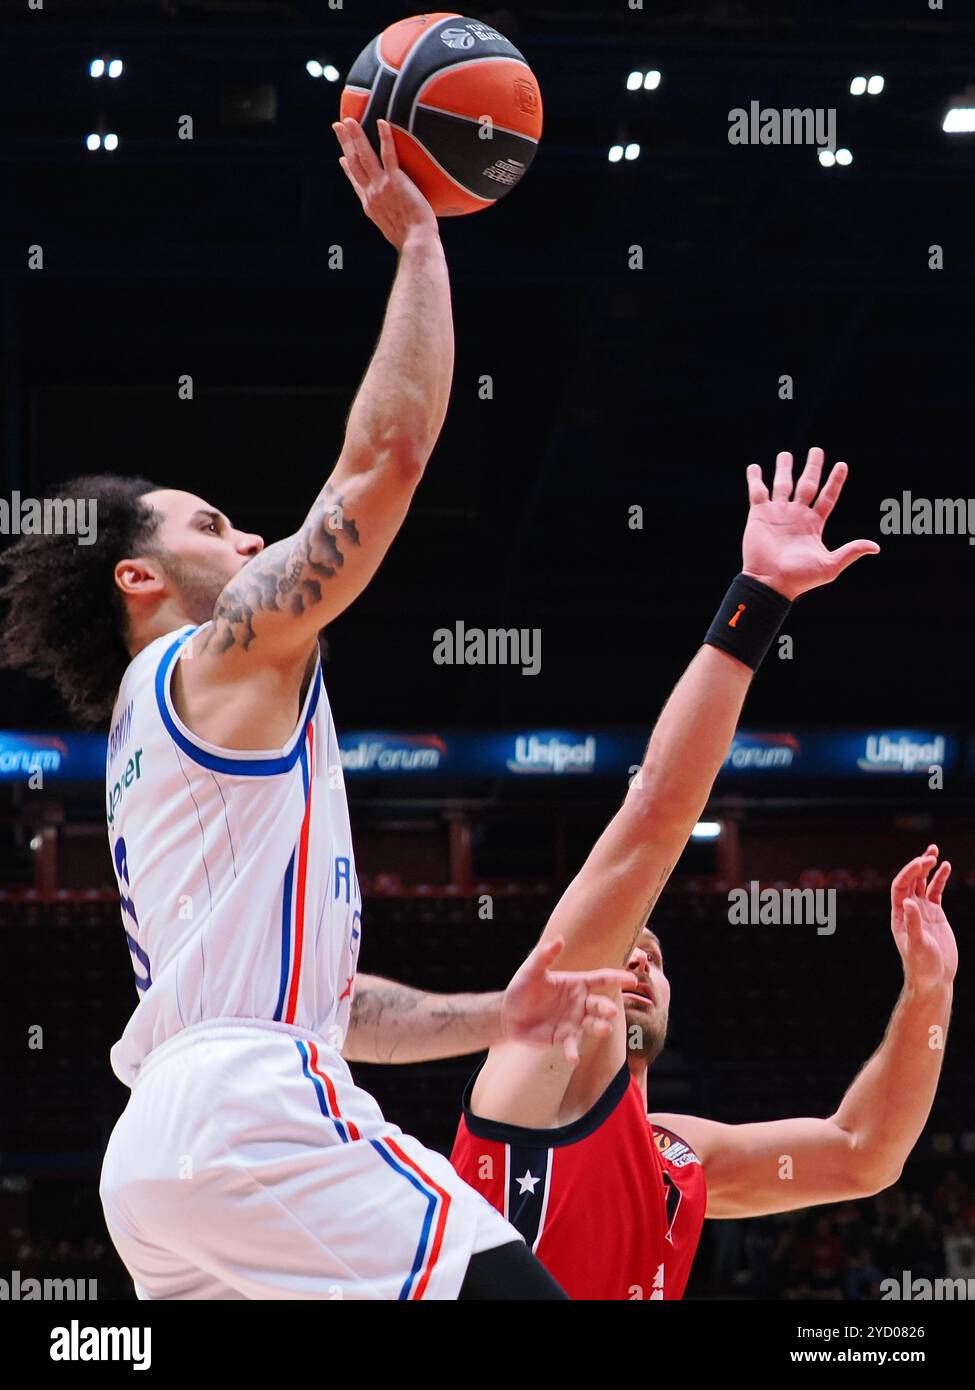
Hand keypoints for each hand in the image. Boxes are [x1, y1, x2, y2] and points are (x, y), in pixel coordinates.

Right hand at [331, 117, 438, 249]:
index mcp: (370, 206)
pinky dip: (384, 137)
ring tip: (349, 120)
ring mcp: (381, 186)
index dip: (348, 168)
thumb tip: (396, 221)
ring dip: (355, 136)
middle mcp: (371, 194)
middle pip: (354, 163)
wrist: (415, 242)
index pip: (356, 182)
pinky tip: (381, 122)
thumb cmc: (410, 240)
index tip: (342, 158)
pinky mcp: (395, 181)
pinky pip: (388, 154)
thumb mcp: (392, 230)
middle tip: (338, 126)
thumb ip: (389, 219)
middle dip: (345, 143)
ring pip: (364, 156)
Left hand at [500, 937, 630, 1063]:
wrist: (508, 1015)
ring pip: (593, 1025)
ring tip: (604, 1029)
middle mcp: (580, 1003)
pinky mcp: (564, 1038)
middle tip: (611, 1011)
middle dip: (607, 1007)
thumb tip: (559, 939)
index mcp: (577, 983)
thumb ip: (544, 956)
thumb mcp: (531, 971)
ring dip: (599, 1027)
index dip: (617, 978)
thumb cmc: (521, 989)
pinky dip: (573, 1052)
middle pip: (600, 1004)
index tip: (632, 980)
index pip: (601, 979)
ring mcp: (574, 1022)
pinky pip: (572, 1045)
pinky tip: (573, 1058)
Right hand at [741, 448, 878, 600]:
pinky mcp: (759, 515)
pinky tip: (754, 468)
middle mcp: (796, 515)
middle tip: (817, 450)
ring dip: (784, 468)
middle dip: (812, 467)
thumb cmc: (800, 578)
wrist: (771, 582)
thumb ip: (851, 551)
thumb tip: (876, 547)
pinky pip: (758, 492)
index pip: (827, 496)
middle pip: (807, 484)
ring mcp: (777, 514)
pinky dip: (755, 479)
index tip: (842, 464)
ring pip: (782, 484)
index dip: (835, 481)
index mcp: (814, 524)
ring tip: (785, 454)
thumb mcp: (830, 565)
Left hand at [890, 847, 956, 989]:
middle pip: (910, 880)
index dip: (909, 873)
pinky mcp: (935, 915)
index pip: (900, 887)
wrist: (934, 978)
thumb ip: (913, 924)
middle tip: (931, 853)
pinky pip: (936, 892)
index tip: (922, 863)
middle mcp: (908, 909)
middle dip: (919, 866)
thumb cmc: (921, 965)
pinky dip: (940, 879)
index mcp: (898, 915)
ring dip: (928, 867)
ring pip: (923, 883)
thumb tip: (909, 902)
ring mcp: (922, 910)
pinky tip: (946, 867)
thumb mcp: (917, 945)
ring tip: (935, 851)